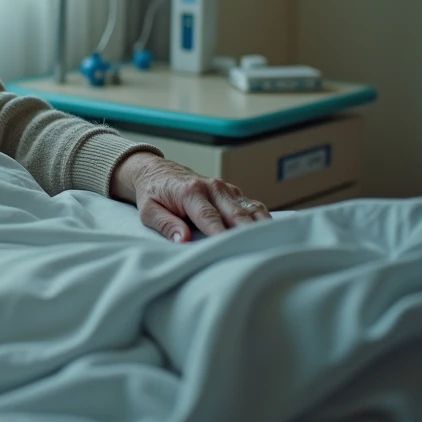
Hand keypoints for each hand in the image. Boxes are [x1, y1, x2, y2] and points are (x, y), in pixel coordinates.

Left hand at [111, 152, 270, 241]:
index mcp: (190, 191)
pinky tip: (271, 234)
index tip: (230, 249)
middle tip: (260, 250)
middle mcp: (211, 187)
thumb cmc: (152, 193)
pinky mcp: (232, 192)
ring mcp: (224, 188)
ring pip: (249, 208)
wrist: (155, 170)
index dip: (220, 234)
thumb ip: (165, 224)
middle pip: (235, 213)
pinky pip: (251, 206)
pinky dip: (261, 219)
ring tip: (273, 243)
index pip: (209, 217)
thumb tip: (182, 240)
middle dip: (247, 232)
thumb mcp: (148, 210)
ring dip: (260, 226)